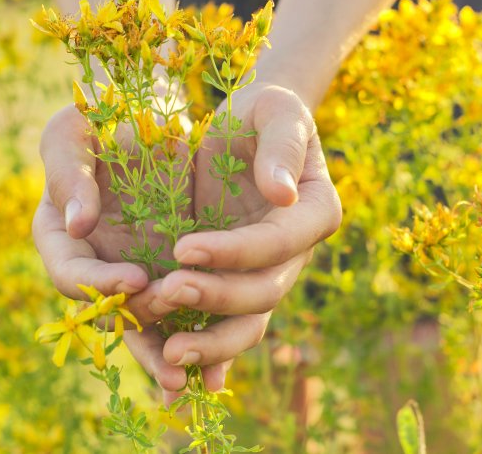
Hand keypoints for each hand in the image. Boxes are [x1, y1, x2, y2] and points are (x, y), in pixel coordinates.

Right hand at [31, 104, 193, 394]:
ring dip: (161, 351)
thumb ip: (68, 172)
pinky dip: (193, 341)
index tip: (135, 278)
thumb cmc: (100, 116)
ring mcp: (130, 273)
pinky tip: (212, 372)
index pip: (69, 272)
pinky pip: (180, 316)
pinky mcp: (169, 275)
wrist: (152, 117)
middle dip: (137, 321)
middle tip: (172, 315)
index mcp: (58, 235)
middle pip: (106, 310)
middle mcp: (92, 264)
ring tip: (184, 374)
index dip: (98, 283)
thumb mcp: (74, 130)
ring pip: (143, 325)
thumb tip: (77, 225)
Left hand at [124, 84, 341, 402]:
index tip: (184, 247)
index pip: (276, 243)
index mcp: (314, 213)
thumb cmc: (264, 113)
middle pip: (263, 292)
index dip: (235, 252)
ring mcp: (264, 275)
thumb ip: (282, 148)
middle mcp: (294, 254)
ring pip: (247, 324)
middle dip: (217, 298)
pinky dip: (202, 351)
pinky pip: (220, 325)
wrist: (245, 128)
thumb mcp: (276, 112)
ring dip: (211, 342)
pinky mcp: (233, 283)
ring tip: (169, 355)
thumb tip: (283, 194)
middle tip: (167, 292)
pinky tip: (169, 369)